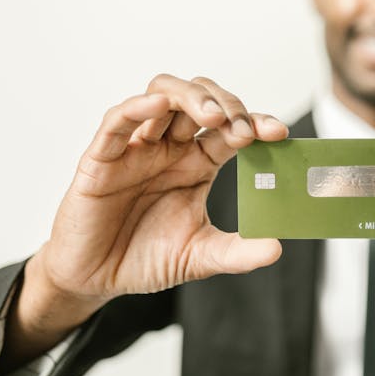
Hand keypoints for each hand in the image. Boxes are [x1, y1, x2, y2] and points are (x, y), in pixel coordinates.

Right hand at [34, 74, 286, 305]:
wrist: (96, 279)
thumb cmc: (145, 258)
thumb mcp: (200, 257)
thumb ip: (237, 253)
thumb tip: (276, 249)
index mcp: (197, 163)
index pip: (231, 129)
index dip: (255, 123)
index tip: (278, 133)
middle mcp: (169, 148)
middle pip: (202, 101)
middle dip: (227, 106)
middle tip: (244, 130)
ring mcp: (137, 149)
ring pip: (164, 96)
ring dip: (191, 97)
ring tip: (213, 115)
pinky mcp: (102, 158)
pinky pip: (117, 122)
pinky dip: (138, 108)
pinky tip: (159, 106)